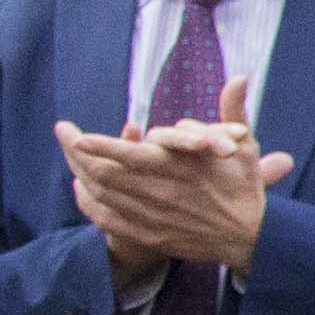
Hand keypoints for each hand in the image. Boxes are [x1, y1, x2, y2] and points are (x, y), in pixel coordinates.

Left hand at [61, 77, 291, 275]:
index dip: (99, 146)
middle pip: (105, 174)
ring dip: (80, 174)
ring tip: (70, 156)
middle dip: (76, 153)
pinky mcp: (149, 235)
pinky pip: (107, 221)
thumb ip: (233, 111)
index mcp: (180, 169)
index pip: (129, 156)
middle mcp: (161, 193)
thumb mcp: (244, 146)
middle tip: (62, 134)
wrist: (252, 237)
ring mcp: (152, 217)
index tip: (77, 135)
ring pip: (102, 195)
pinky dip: (89, 203)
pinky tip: (82, 189)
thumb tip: (238, 77)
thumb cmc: (245, 187)